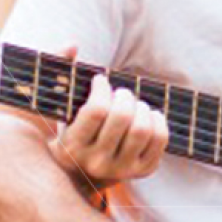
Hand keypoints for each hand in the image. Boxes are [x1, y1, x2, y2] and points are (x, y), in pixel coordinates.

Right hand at [48, 68, 168, 189]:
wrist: (84, 177)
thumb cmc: (73, 132)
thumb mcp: (61, 112)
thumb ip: (61, 76)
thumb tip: (72, 44)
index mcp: (71, 148)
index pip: (95, 111)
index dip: (103, 88)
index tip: (101, 81)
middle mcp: (96, 163)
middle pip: (123, 118)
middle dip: (125, 96)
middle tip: (122, 92)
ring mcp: (122, 170)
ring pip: (143, 128)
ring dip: (142, 107)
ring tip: (134, 104)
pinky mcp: (143, 170)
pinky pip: (161, 138)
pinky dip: (158, 120)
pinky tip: (147, 115)